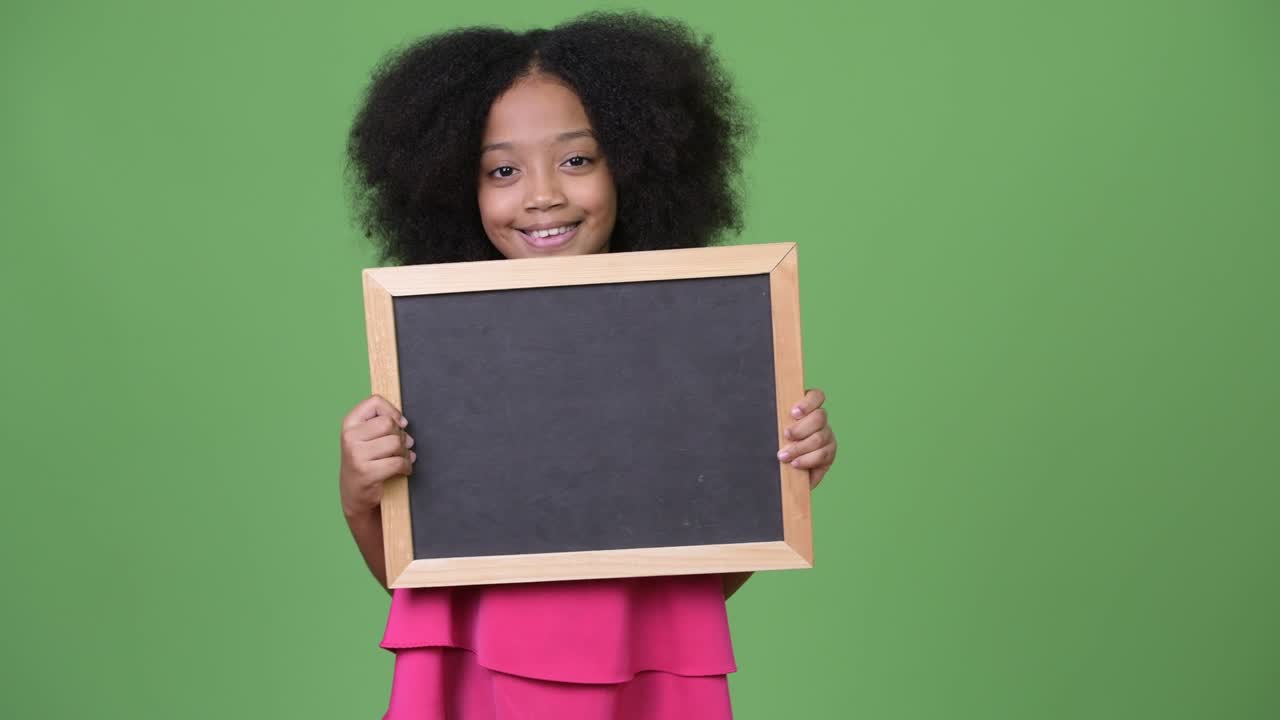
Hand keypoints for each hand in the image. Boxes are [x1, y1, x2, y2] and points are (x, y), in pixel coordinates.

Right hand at [340, 394, 414, 517]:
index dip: (392, 411)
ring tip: (402, 458)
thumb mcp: (366, 436)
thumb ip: (381, 422)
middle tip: (401, 446)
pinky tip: (404, 469)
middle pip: (389, 423)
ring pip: (395, 443)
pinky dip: (406, 466)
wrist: (354, 493)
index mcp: (350, 423)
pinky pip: (397, 462)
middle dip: (401, 435)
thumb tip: (403, 422)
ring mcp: (356, 455)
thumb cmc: (365, 460)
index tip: (399, 423)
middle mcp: (350, 437)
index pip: (374, 402)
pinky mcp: (366, 472)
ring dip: (405, 452)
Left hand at [777, 388, 836, 488]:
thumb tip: (770, 414)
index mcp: (808, 408)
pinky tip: (795, 464)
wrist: (784, 469)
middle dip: (800, 428)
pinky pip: (822, 455)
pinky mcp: (829, 454)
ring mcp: (827, 436)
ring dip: (800, 447)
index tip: (793, 413)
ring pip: (819, 438)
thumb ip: (778, 420)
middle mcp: (821, 420)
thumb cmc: (775, 442)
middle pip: (819, 417)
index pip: (816, 396)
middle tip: (786, 436)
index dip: (807, 403)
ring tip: (784, 456)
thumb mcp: (775, 428)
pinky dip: (807, 460)